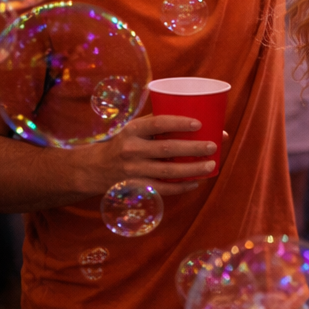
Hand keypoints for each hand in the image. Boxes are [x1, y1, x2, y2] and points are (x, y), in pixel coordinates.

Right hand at [79, 115, 217, 196]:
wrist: (95, 168)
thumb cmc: (124, 142)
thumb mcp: (134, 128)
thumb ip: (159, 123)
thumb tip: (202, 121)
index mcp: (132, 130)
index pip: (157, 124)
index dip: (179, 123)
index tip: (199, 123)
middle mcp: (131, 150)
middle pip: (167, 149)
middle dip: (193, 148)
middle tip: (213, 145)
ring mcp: (133, 170)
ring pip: (168, 171)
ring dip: (192, 169)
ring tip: (211, 165)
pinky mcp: (136, 186)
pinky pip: (163, 188)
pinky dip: (181, 186)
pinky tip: (196, 182)